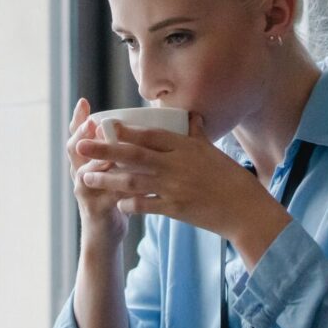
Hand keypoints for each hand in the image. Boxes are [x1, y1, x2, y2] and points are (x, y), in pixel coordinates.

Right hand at [66, 98, 128, 245]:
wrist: (105, 234)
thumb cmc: (114, 198)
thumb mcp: (114, 172)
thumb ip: (121, 153)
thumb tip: (141, 126)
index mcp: (86, 161)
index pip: (78, 136)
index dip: (78, 119)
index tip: (83, 102)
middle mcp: (81, 173)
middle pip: (75, 150)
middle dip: (81, 135)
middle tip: (91, 123)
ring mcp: (85, 192)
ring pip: (85, 172)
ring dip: (96, 161)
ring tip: (107, 151)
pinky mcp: (96, 209)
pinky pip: (106, 196)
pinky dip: (118, 188)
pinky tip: (131, 181)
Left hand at [75, 114, 291, 265]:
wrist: (246, 211)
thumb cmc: (232, 180)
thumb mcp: (214, 152)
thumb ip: (197, 135)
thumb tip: (191, 116)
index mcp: (186, 147)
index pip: (151, 135)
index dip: (126, 130)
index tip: (105, 124)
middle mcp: (177, 165)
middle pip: (134, 155)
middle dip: (105, 150)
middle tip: (81, 146)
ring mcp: (175, 188)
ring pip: (133, 181)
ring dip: (107, 179)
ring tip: (85, 177)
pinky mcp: (175, 210)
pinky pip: (146, 206)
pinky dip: (129, 204)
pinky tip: (116, 203)